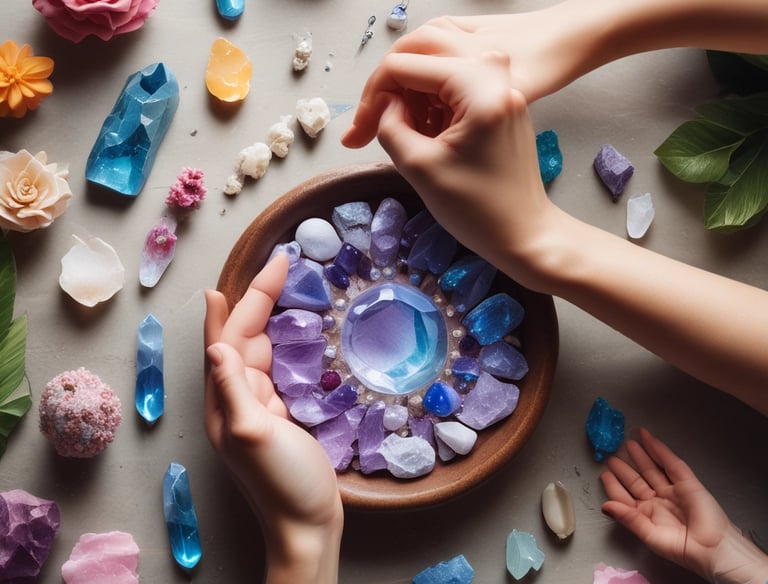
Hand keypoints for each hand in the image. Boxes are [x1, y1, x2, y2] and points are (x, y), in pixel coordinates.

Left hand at [204, 255, 342, 582]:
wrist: (306, 523)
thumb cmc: (283, 482)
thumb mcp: (254, 434)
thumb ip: (234, 389)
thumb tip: (217, 343)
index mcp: (226, 399)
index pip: (231, 335)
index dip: (248, 297)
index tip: (273, 264)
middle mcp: (236, 398)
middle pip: (244, 335)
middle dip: (260, 297)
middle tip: (284, 264)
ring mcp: (257, 406)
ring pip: (258, 348)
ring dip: (266, 316)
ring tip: (281, 287)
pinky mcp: (277, 415)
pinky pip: (273, 368)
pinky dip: (280, 343)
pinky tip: (286, 336)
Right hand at [342, 51, 564, 291]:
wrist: (525, 234)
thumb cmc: (477, 210)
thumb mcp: (418, 167)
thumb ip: (390, 125)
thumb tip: (386, 102)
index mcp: (478, 86)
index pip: (404, 65)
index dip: (372, 98)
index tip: (358, 134)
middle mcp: (495, 74)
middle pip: (421, 63)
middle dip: (392, 98)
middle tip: (373, 136)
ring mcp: (502, 86)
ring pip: (436, 76)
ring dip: (414, 105)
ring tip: (409, 143)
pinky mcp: (502, 102)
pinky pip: (456, 90)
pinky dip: (434, 111)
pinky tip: (429, 141)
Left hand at [600, 428, 767, 583]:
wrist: (713, 551)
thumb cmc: (684, 550)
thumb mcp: (650, 535)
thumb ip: (628, 519)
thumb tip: (605, 506)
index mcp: (648, 515)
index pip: (626, 496)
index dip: (614, 485)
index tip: (604, 474)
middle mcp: (659, 501)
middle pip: (637, 480)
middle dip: (625, 467)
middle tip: (612, 455)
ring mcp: (672, 490)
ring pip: (652, 468)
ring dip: (640, 455)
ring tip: (628, 443)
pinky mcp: (687, 482)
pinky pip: (670, 463)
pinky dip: (659, 450)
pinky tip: (648, 439)